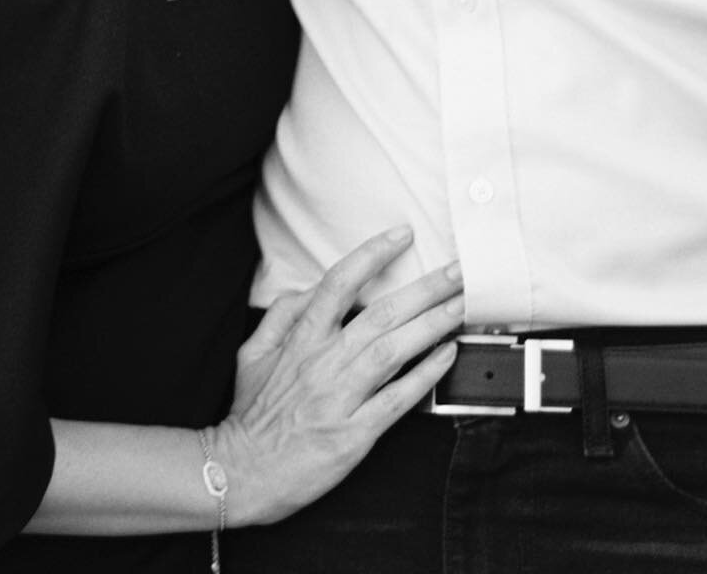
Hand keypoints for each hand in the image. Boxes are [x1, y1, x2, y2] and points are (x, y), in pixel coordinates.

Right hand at [208, 227, 463, 527]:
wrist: (244, 472)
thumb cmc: (252, 413)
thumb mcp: (251, 352)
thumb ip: (281, 315)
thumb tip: (308, 289)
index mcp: (301, 339)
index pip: (339, 283)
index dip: (372, 254)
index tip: (402, 236)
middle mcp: (324, 362)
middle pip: (381, 314)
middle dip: (425, 289)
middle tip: (458, 271)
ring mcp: (341, 398)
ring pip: (394, 350)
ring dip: (433, 325)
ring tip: (461, 306)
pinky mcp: (354, 434)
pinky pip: (397, 399)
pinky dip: (424, 375)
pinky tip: (447, 355)